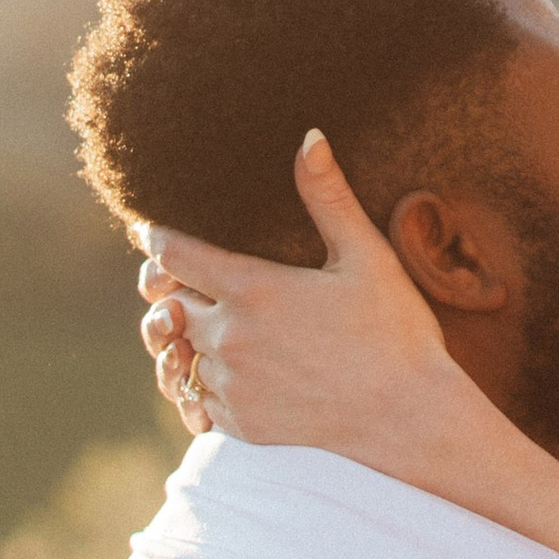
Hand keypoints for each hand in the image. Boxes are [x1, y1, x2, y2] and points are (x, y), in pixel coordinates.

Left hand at [136, 131, 478, 468]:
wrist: (407, 416)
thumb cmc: (394, 330)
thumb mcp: (366, 255)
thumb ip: (327, 196)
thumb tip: (310, 135)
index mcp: (253, 288)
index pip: (172, 256)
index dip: (157, 240)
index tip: (152, 233)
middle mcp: (230, 337)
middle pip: (166, 307)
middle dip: (166, 292)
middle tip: (174, 281)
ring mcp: (231, 384)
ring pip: (178, 355)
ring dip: (184, 340)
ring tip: (197, 328)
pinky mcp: (239, 422)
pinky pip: (195, 399)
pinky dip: (199, 383)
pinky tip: (224, 371)